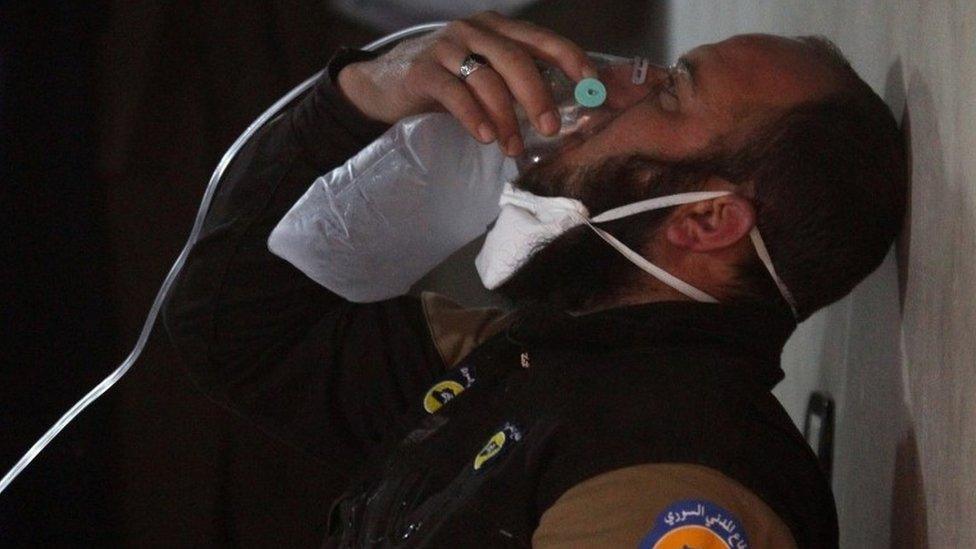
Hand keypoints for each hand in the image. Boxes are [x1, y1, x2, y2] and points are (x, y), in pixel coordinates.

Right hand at [337, 11, 595, 156]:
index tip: (592, 85)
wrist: (383, 84)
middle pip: (516, 59)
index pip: (541, 39)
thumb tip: (560, 114)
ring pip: (487, 79)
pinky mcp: (422, 69)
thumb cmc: (445, 83)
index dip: (570, 59)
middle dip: (538, 96)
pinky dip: (474, 116)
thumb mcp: (485, 76)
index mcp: (497, 28)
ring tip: (513, 148)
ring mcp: (446, 46)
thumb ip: (517, 84)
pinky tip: (485, 137)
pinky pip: (455, 93)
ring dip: (506, 118)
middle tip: (552, 128)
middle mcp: (474, 30)